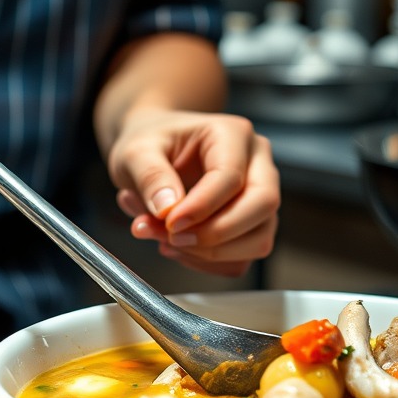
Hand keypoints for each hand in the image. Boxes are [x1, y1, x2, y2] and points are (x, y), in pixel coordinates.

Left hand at [106, 111, 279, 276]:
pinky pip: (242, 258)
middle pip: (262, 206)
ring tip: (165, 242)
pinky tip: (178, 248)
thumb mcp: (135, 152)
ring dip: (211, 253)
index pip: (231, 177)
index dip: (200, 207)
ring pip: (259, 239)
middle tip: (171, 238)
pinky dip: (208, 263)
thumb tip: (168, 208)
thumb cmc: (150, 146)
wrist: (150, 156)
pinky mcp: (252, 226)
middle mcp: (257, 164)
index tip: (169, 222)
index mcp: (233, 135)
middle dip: (215, 234)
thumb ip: (150, 176)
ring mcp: (260, 197)